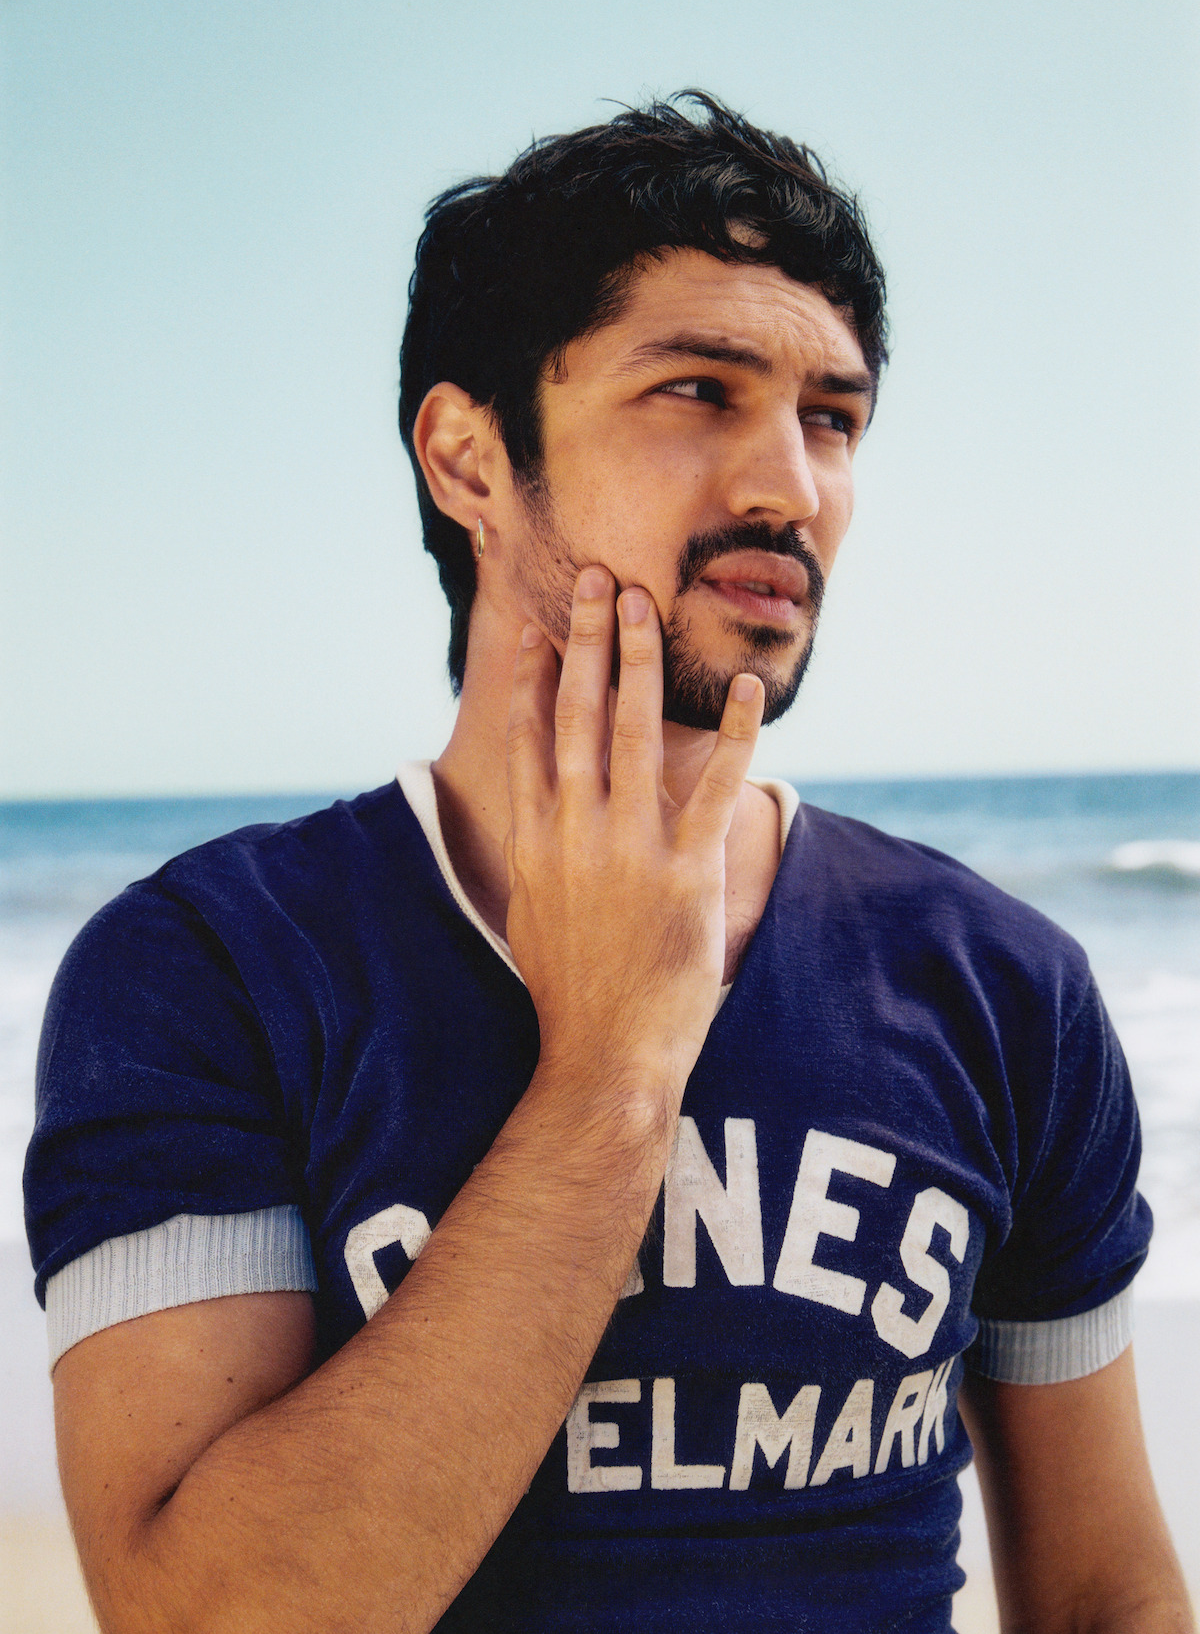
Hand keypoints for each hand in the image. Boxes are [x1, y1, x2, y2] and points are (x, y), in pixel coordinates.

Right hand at [505, 565, 763, 1103]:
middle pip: (575, 714)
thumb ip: (537, 856)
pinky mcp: (684, 871)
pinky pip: (713, 785)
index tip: (535, 630)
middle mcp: (574, 832)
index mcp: (535, 841)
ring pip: (632, 731)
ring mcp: (628, 848)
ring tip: (645, 604)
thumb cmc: (571, 990)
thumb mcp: (531, 915)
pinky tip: (743, 687)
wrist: (605, 1052)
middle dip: (585, 641)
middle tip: (595, 581)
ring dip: (639, 661)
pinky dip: (731, 732)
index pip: (529, 740)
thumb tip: (538, 820)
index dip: (531, 679)